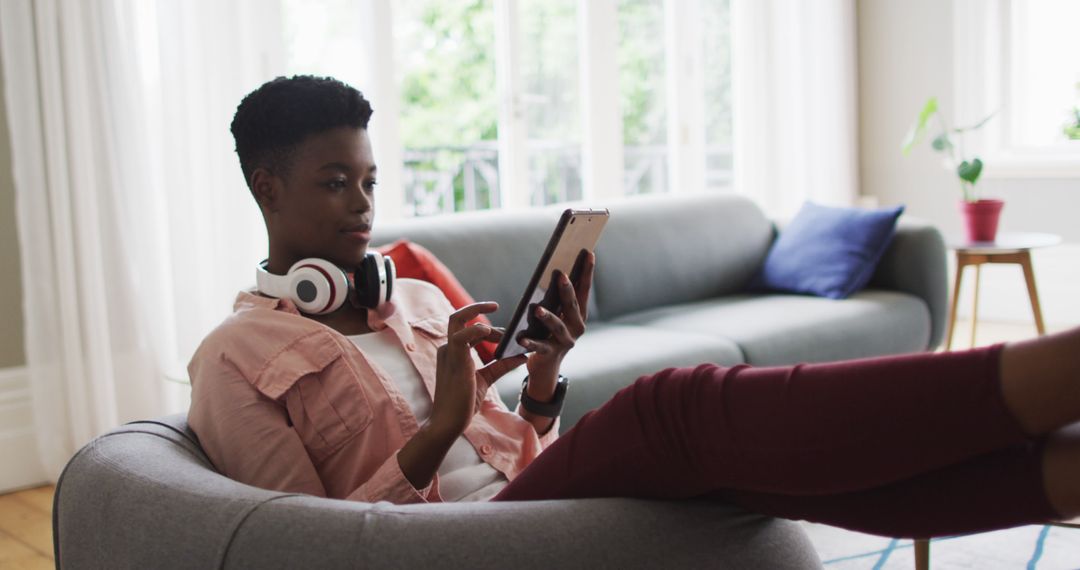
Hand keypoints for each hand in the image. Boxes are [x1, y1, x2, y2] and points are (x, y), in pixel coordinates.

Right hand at [429, 302, 526, 438]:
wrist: (449, 422)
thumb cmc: (463, 403)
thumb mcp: (486, 379)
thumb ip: (501, 366)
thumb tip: (521, 355)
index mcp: (453, 352)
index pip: (467, 329)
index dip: (488, 329)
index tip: (505, 336)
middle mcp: (448, 348)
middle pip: (457, 317)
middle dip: (476, 307)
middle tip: (496, 305)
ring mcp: (448, 352)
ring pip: (458, 321)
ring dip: (483, 322)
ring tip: (503, 335)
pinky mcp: (454, 359)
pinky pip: (462, 336)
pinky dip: (477, 330)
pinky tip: (492, 334)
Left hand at [517, 251, 594, 399]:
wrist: (546, 367)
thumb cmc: (549, 333)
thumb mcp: (556, 314)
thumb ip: (557, 298)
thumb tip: (556, 271)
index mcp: (578, 314)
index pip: (584, 289)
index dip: (587, 272)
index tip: (588, 254)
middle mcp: (576, 327)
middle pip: (572, 306)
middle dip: (567, 290)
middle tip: (561, 274)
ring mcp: (565, 342)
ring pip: (557, 326)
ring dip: (548, 317)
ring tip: (538, 309)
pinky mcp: (550, 354)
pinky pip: (539, 347)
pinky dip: (530, 343)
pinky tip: (521, 338)